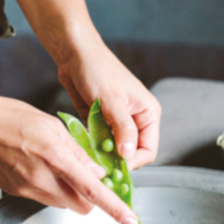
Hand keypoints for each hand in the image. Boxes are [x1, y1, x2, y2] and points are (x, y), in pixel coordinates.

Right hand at [0, 92, 140, 223]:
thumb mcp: (52, 125)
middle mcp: (41, 178)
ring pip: (62, 203)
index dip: (116, 207)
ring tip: (60, 165)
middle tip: (91, 177)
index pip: (93, 190)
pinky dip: (52, 188)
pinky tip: (41, 167)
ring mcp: (26, 189)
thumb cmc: (10, 116)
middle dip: (91, 198)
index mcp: (55, 157)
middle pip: (81, 205)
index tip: (132, 220)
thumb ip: (77, 151)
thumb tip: (97, 172)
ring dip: (70, 192)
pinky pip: (43, 198)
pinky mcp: (15, 192)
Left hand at [57, 40, 160, 169]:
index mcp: (147, 113)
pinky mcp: (101, 122)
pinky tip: (82, 146)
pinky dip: (92, 146)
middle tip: (99, 167)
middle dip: (116, 160)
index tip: (114, 168)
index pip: (148, 149)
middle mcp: (136, 119)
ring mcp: (117, 122)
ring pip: (114, 149)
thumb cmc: (97, 69)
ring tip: (89, 156)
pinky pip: (100, 142)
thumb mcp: (111, 100)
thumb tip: (129, 154)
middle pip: (131, 152)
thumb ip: (123, 128)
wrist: (75, 54)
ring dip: (102, 154)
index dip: (133, 161)